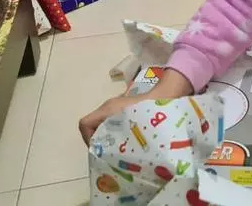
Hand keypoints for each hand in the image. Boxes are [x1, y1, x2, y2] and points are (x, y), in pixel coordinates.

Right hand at [79, 69, 194, 145]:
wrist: (166, 96)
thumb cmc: (146, 108)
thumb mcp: (127, 122)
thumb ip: (113, 134)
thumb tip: (104, 150)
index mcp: (107, 108)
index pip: (85, 124)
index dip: (88, 138)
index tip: (100, 149)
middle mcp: (109, 108)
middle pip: (94, 128)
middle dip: (100, 142)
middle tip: (110, 155)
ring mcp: (119, 109)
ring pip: (106, 128)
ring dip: (110, 140)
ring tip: (121, 152)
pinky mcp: (128, 112)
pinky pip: (116, 126)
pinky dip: (119, 136)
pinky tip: (130, 145)